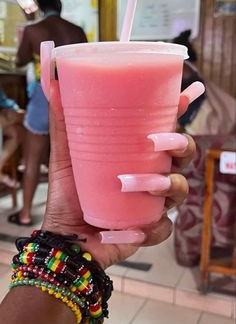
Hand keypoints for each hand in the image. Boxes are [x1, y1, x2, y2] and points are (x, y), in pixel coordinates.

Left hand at [42, 83, 194, 269]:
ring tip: (128, 185)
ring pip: (179, 189)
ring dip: (162, 186)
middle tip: (156, 143)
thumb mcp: (64, 156)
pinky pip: (163, 227)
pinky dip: (149, 228)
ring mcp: (154, 202)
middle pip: (184, 155)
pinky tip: (130, 230)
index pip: (164, 128)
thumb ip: (63, 124)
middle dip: (180, 146)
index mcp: (137, 154)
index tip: (184, 96)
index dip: (178, 112)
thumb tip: (54, 86)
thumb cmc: (68, 194)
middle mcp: (151, 175)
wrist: (64, 237)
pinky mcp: (150, 228)